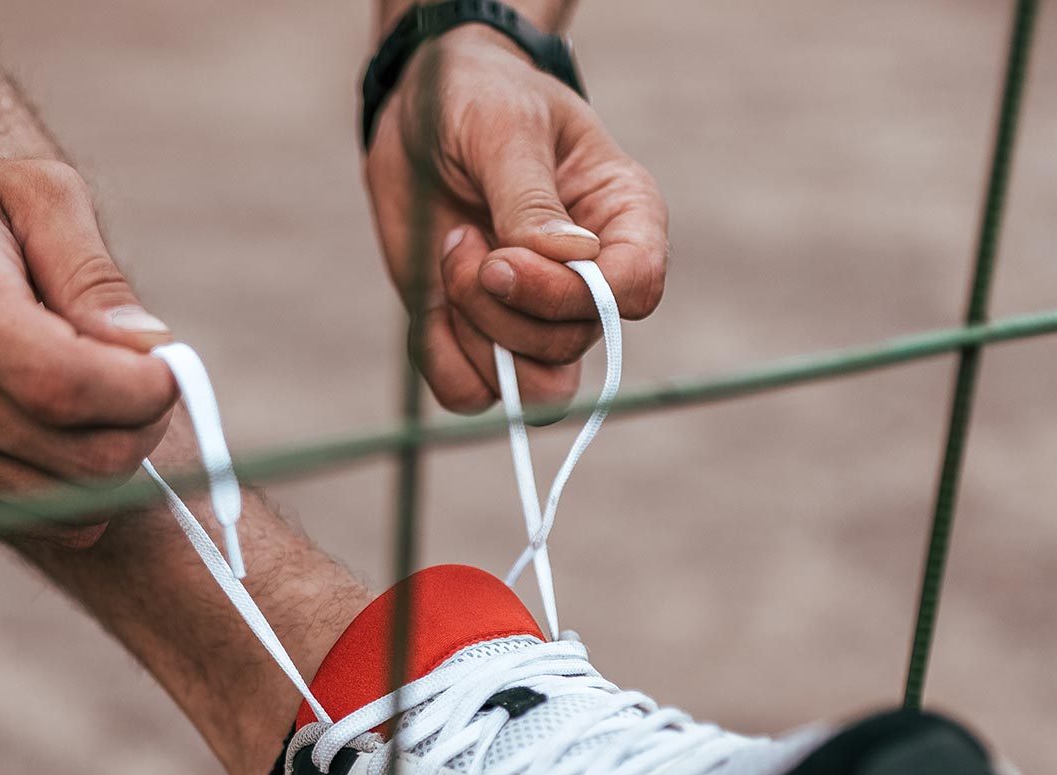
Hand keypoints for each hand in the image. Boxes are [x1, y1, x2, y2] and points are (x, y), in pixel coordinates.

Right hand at [0, 157, 178, 539]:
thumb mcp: (35, 194)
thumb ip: (94, 273)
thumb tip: (148, 349)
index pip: (62, 384)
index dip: (141, 390)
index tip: (168, 363)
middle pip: (83, 457)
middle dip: (143, 423)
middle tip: (146, 376)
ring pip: (77, 500)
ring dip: (116, 453)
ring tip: (102, 392)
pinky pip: (54, 523)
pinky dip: (83, 484)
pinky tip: (65, 425)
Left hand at [364, 27, 667, 413]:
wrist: (420, 111)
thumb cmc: (479, 98)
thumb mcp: (504, 126)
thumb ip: (532, 199)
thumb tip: (570, 261)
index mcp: (624, 217)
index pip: (636, 290)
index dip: (572, 295)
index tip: (505, 259)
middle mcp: (589, 280)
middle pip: (570, 343)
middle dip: (501, 306)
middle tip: (461, 238)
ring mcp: (536, 314)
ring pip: (534, 388)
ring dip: (475, 336)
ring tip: (451, 255)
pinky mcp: (480, 336)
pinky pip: (473, 394)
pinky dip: (442, 361)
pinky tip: (430, 305)